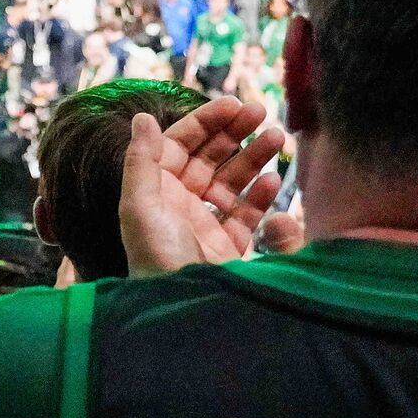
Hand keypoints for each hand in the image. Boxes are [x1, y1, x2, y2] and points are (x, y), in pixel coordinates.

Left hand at [118, 94, 283, 274]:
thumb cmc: (156, 259)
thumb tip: (141, 118)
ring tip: (277, 138)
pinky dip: (261, 196)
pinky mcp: (228, 248)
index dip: (203, 123)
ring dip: (254, 157)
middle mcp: (177, 206)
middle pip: (208, 159)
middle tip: (262, 111)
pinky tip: (274, 180)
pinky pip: (246, 214)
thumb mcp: (140, 207)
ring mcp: (204, 226)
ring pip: (232, 182)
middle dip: (234, 133)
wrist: (183, 313)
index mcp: (153, 193)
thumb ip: (141, 161)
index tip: (232, 104)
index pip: (177, 146)